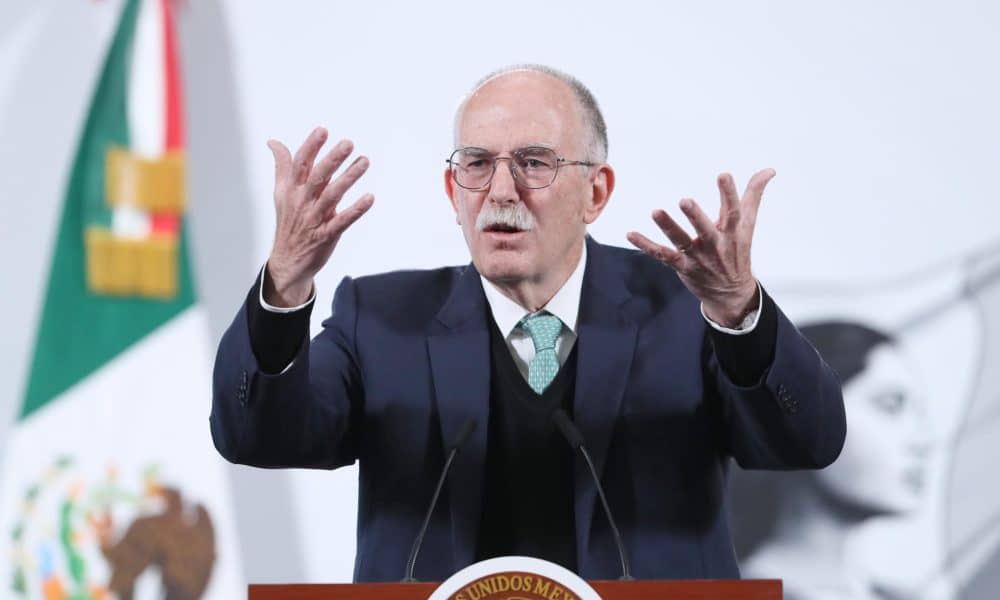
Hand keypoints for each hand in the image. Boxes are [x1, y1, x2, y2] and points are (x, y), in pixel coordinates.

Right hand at [265, 127, 373, 306]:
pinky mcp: (326, 235)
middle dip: (332, 159)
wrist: (287, 261)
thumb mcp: (281, 193)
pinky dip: (356, 210)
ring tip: (365, 161)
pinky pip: (342, 221)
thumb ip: (283, 166)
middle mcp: (302, 202)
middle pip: (317, 176)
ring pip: (332, 195)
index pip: (300, 164)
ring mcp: (314, 219)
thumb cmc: (289, 222)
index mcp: (292, 190)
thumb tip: (273, 142)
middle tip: (348, 143)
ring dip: (349, 177)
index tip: (323, 130)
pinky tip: (369, 198)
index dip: (311, 147)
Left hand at [626, 169, 775, 326]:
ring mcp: (697, 257)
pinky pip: (661, 255)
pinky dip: (646, 245)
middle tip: (685, 200)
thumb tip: (769, 170)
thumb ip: (754, 195)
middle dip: (695, 216)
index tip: (724, 175)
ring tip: (656, 211)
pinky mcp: (682, 266)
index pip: (733, 211)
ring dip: (668, 227)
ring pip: (681, 242)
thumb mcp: (747, 224)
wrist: (731, 293)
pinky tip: (630, 233)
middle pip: (705, 230)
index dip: (729, 193)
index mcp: (733, 233)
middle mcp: (715, 245)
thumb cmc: (737, 251)